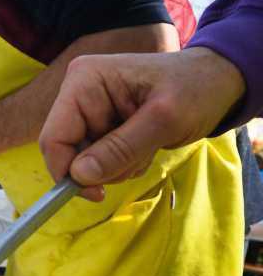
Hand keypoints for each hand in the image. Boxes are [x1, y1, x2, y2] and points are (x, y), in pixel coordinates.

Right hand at [39, 48, 244, 201]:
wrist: (220, 81)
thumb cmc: (196, 89)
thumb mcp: (163, 120)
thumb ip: (120, 149)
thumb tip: (79, 176)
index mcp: (84, 81)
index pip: (54, 137)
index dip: (67, 171)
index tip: (96, 194)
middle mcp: (78, 92)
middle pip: (69, 151)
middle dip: (104, 165)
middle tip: (139, 158)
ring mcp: (89, 108)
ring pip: (85, 159)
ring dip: (118, 165)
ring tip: (148, 146)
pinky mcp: (101, 122)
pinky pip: (99, 158)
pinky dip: (123, 162)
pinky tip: (145, 146)